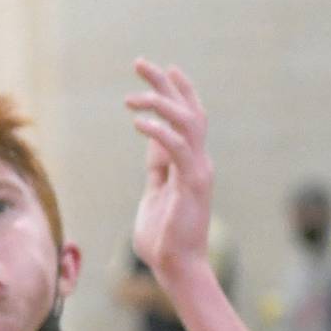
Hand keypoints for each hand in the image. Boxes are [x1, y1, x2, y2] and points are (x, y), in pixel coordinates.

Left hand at [126, 59, 214, 284]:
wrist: (176, 267)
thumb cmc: (162, 239)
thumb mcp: (155, 194)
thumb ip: (157, 169)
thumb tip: (152, 145)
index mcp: (189, 164)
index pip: (186, 118)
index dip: (177, 91)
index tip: (162, 68)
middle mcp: (198, 162)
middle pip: (189, 111)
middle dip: (167, 84)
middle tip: (141, 62)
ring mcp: (198, 172)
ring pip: (187, 123)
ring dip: (161, 103)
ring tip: (131, 96)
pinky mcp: (192, 184)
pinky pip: (177, 148)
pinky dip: (159, 131)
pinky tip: (138, 122)